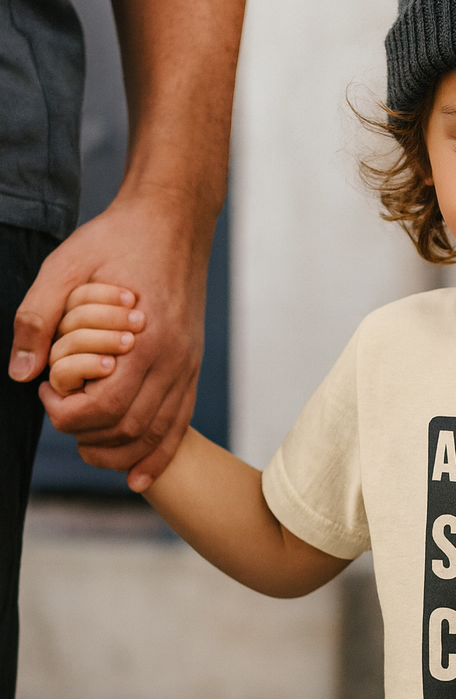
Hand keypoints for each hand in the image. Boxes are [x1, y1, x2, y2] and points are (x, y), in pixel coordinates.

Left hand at [13, 186, 215, 490]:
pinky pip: (180, 423)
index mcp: (145, 339)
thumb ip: (37, 318)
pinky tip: (139, 475)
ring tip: (88, 450)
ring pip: (156, 434)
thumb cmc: (117, 241)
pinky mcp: (191, 366)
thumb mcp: (64, 266)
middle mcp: (173, 360)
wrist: (173, 223)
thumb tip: (20, 373)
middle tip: (61, 413)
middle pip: (130, 429)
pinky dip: (160, 455)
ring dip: (120, 455)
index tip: (45, 392)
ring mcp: (187, 365)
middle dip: (87, 436)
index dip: (66, 414)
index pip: (105, 407)